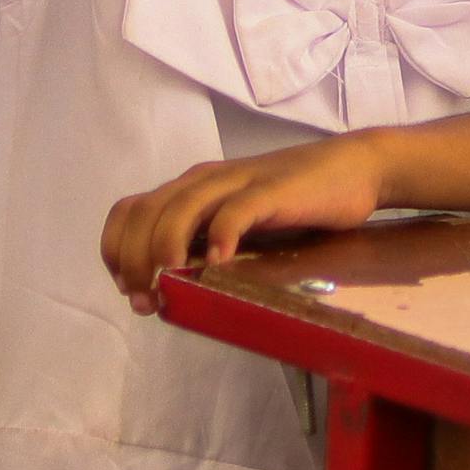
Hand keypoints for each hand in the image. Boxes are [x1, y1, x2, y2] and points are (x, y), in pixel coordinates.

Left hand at [99, 134, 387, 313]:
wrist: (353, 168)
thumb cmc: (293, 205)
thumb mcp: (235, 223)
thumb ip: (204, 246)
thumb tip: (168, 290)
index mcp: (190, 189)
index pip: (129, 211)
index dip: (117, 251)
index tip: (129, 289)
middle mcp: (204, 181)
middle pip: (145, 214)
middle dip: (135, 261)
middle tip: (147, 302)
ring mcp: (237, 183)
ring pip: (180, 210)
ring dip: (165, 252)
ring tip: (171, 288)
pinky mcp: (272, 191)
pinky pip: (236, 211)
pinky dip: (221, 238)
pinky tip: (220, 266)